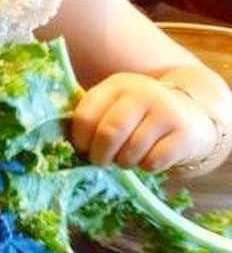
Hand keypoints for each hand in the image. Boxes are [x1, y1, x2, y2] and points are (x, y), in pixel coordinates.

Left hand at [70, 72, 217, 172]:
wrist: (192, 110)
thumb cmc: (140, 114)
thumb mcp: (116, 104)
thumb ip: (93, 117)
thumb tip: (59, 145)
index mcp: (116, 85)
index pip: (85, 115)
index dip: (79, 139)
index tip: (82, 149)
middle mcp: (141, 93)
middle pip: (108, 133)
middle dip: (100, 155)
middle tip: (102, 161)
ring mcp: (165, 112)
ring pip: (131, 151)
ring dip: (124, 162)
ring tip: (127, 157)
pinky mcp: (184, 133)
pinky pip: (153, 162)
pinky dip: (145, 166)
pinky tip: (149, 157)